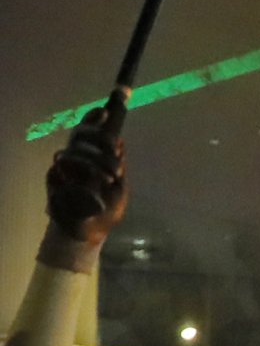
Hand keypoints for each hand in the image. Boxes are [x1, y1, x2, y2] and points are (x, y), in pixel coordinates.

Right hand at [45, 102, 128, 253]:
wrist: (92, 232)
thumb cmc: (106, 208)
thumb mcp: (119, 185)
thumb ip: (118, 164)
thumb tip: (120, 141)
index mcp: (90, 157)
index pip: (88, 133)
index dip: (93, 120)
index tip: (105, 112)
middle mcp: (74, 158)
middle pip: (78, 136)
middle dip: (98, 138)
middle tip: (113, 147)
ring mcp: (62, 168)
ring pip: (73, 150)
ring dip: (96, 160)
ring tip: (112, 175)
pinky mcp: (53, 181)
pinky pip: (62, 168)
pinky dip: (82, 173)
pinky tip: (96, 182)